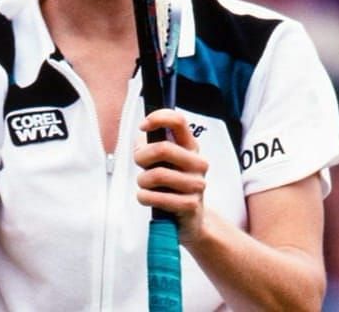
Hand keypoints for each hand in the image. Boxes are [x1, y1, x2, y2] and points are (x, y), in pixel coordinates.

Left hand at [134, 108, 208, 243]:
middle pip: (162, 148)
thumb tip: (143, 133)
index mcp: (190, 147)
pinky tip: (148, 198)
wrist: (190, 220)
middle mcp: (197, 163)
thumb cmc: (170, 186)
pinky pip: (156, 197)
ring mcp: (197, 184)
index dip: (158, 118)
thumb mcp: (160, 161)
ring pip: (156, 175)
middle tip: (141, 166)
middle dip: (142, 158)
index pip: (178, 121)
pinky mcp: (191, 205)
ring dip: (142, 182)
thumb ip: (150, 144)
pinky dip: (144, 198)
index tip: (143, 126)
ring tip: (146, 187)